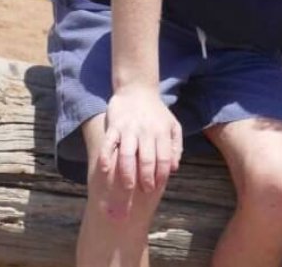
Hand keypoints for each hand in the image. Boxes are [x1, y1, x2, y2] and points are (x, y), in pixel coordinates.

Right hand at [97, 86, 182, 218]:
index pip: (163, 158)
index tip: (157, 187)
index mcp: (162, 132)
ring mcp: (129, 129)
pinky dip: (106, 157)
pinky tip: (105, 171)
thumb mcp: (173, 126)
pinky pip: (109, 143)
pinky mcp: (114, 126)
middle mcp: (146, 132)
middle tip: (144, 192)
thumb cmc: (156, 112)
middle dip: (146, 179)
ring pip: (128, 155)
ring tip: (128, 188)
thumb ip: (176, 146)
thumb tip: (174, 168)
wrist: (137, 89)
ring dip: (127, 174)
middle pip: (146, 160)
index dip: (161, 175)